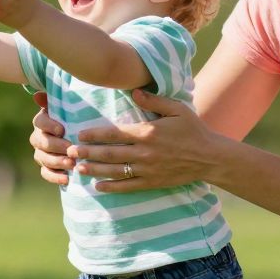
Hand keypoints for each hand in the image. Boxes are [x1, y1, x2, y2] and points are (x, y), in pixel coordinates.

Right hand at [29, 91, 71, 186]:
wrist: (83, 138)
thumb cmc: (77, 118)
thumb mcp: (71, 108)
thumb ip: (59, 101)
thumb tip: (37, 96)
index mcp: (42, 121)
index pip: (39, 122)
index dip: (49, 126)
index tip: (61, 129)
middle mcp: (38, 137)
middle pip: (41, 142)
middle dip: (55, 146)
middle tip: (70, 149)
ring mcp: (41, 153)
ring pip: (43, 158)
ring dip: (57, 162)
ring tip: (71, 164)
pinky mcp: (46, 167)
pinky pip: (46, 173)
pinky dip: (55, 177)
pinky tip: (66, 179)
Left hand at [68, 89, 218, 191]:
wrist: (210, 157)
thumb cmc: (193, 129)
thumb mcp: (177, 108)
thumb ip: (154, 100)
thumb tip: (134, 91)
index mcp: (147, 132)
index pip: (114, 133)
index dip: (95, 134)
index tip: (79, 134)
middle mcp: (144, 152)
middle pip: (109, 153)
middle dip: (87, 153)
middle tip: (70, 152)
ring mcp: (147, 169)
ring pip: (115, 171)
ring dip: (95, 170)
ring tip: (78, 169)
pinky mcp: (152, 182)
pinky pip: (128, 186)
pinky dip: (112, 187)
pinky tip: (98, 187)